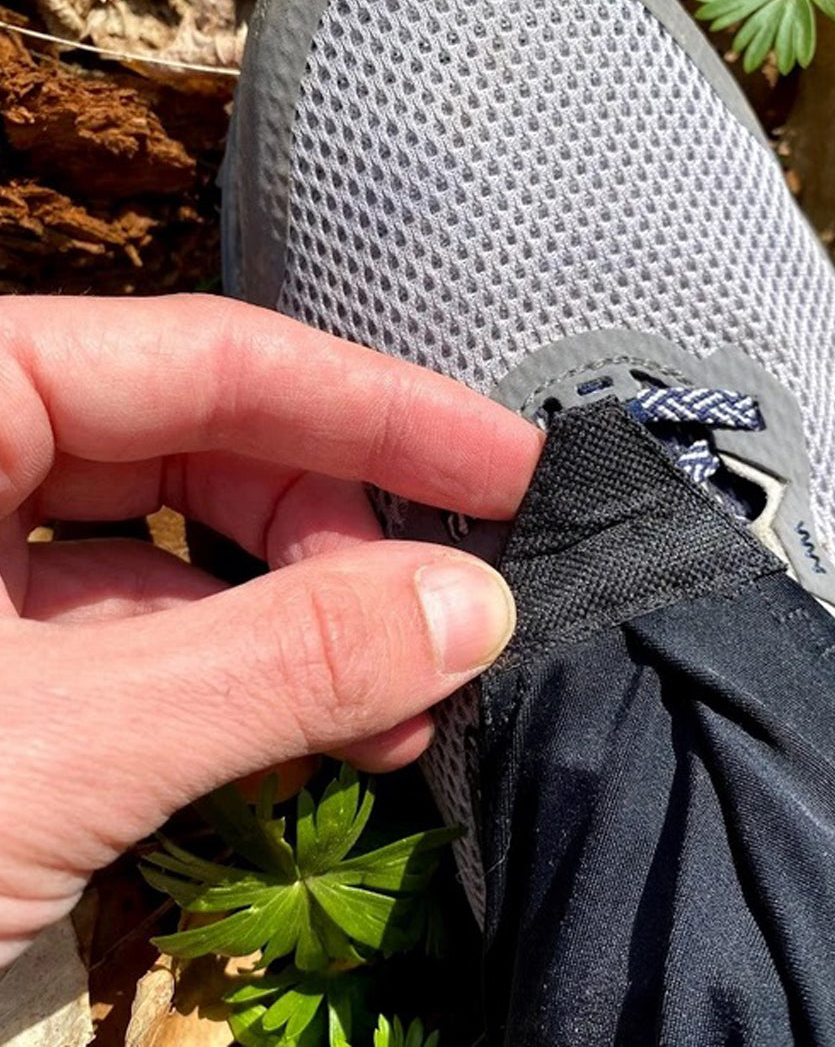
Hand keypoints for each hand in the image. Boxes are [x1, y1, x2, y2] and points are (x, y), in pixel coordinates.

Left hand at [0, 295, 541, 965]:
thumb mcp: (54, 750)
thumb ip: (278, 662)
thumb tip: (477, 608)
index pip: (211, 359)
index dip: (381, 409)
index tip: (510, 462)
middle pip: (208, 447)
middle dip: (344, 534)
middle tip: (452, 616)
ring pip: (186, 549)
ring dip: (309, 622)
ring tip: (403, 702)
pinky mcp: (0, 667)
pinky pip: (155, 635)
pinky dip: (247, 681)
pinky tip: (320, 732)